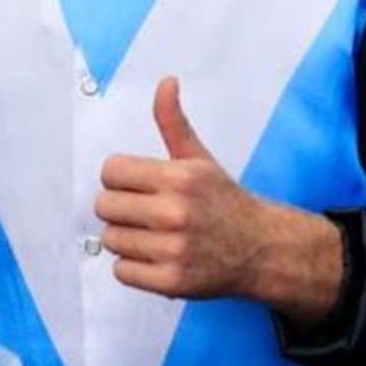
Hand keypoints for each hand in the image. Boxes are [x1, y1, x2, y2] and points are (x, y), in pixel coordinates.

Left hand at [95, 77, 343, 321]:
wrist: (261, 249)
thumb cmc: (223, 202)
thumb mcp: (199, 159)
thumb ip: (173, 122)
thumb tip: (166, 82)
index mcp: (180, 177)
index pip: (111, 171)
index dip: (120, 177)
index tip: (136, 185)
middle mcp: (176, 212)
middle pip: (105, 206)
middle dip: (120, 208)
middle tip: (144, 211)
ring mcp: (173, 250)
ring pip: (111, 239)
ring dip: (127, 238)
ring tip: (153, 235)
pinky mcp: (171, 282)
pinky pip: (121, 271)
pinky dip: (133, 267)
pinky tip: (156, 256)